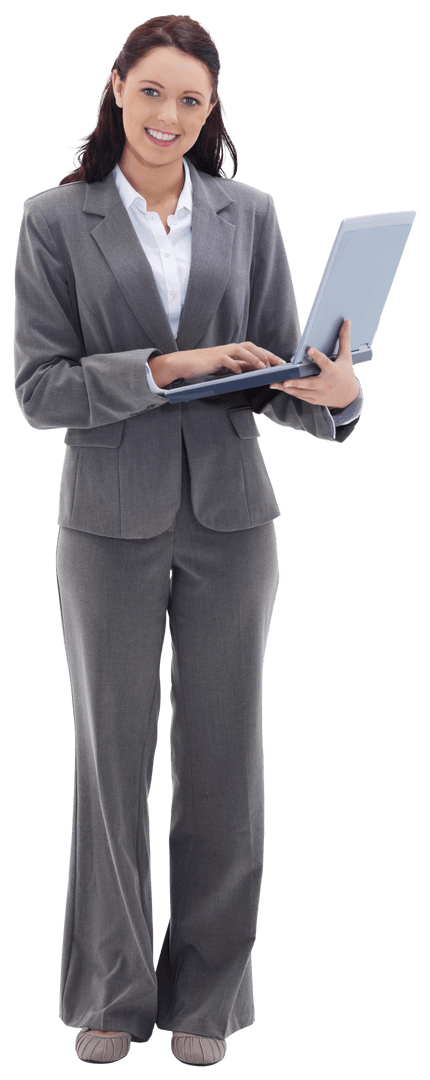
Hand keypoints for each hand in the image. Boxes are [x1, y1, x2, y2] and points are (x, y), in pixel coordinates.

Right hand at [148, 342, 285, 387]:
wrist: (186, 363)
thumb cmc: (207, 365)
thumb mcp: (227, 366)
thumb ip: (240, 366)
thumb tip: (255, 370)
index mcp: (235, 350)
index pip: (256, 350)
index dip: (269, 355)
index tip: (281, 363)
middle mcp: (231, 348)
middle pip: (252, 347)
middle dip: (266, 355)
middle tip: (278, 364)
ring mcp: (222, 352)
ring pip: (242, 350)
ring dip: (253, 358)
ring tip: (263, 367)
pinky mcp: (214, 358)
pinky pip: (226, 360)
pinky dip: (233, 365)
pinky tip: (239, 371)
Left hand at [269, 319, 359, 407]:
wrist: (349, 397)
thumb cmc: (346, 374)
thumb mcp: (346, 357)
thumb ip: (344, 339)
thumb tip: (347, 321)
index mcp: (333, 372)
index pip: (324, 363)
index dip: (317, 356)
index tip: (309, 349)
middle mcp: (326, 384)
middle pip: (310, 383)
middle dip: (297, 383)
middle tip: (285, 380)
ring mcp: (320, 394)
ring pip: (302, 392)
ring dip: (288, 388)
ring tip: (274, 383)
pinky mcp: (314, 400)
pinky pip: (301, 396)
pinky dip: (291, 392)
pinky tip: (280, 387)